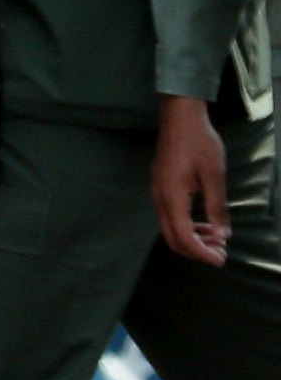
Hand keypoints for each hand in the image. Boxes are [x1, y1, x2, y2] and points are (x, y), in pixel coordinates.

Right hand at [153, 93, 230, 264]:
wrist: (179, 119)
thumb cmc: (199, 143)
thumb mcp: (215, 175)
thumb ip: (217, 207)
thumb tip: (222, 234)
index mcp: (172, 198)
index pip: (184, 237)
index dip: (202, 253)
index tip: (221, 260)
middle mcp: (160, 200)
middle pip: (172, 239)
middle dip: (196, 251)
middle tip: (221, 252)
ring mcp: (157, 195)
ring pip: (170, 229)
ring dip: (193, 239)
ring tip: (217, 238)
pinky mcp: (161, 189)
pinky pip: (170, 218)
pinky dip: (187, 227)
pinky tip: (204, 223)